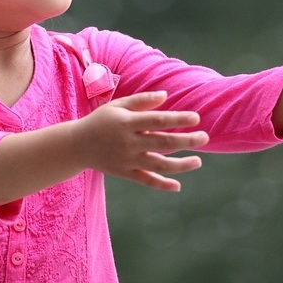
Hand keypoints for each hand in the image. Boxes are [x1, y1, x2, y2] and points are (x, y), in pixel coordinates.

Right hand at [71, 91, 208, 191]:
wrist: (77, 145)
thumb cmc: (101, 120)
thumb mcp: (118, 105)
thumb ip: (142, 101)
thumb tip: (166, 96)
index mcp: (127, 122)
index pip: (158, 121)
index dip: (178, 120)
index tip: (196, 118)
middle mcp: (128, 142)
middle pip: (162, 143)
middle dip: (186, 141)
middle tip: (205, 138)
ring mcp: (127, 160)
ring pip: (158, 165)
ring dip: (180, 165)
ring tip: (198, 161)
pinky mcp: (124, 173)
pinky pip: (146, 180)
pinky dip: (161, 185)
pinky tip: (177, 185)